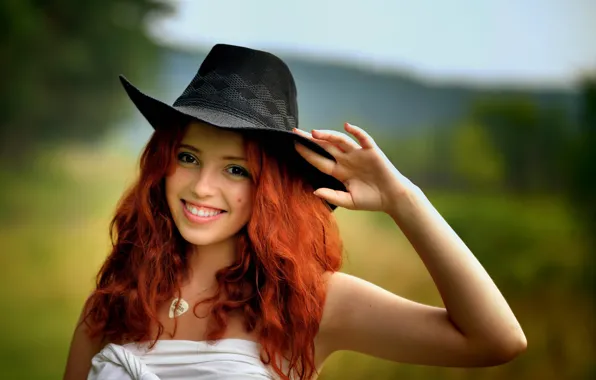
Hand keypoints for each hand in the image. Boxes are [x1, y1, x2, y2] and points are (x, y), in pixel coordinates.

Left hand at [293, 123, 416, 211]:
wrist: (392, 198)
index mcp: (339, 172)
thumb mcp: (348, 201)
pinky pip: (363, 138)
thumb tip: (314, 192)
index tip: (294, 146)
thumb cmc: (371, 200)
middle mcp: (346, 160)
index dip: (307, 154)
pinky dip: (356, 131)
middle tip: (296, 132)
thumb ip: (332, 196)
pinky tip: (347, 126)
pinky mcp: (371, 151)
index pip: (319, 161)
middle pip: (325, 147)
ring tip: (314, 132)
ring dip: (328, 135)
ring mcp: (358, 154)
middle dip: (311, 140)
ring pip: (340, 141)